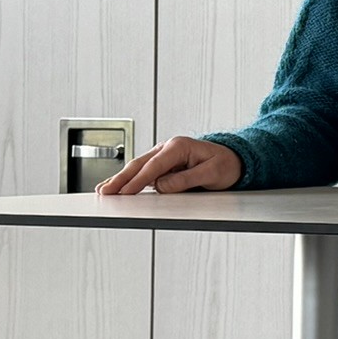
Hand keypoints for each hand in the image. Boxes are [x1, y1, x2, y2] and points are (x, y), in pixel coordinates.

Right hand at [97, 136, 242, 195]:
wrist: (234, 160)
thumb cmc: (226, 164)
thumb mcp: (212, 173)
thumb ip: (186, 179)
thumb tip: (162, 186)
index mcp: (179, 146)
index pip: (154, 166)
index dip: (138, 180)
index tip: (125, 192)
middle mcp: (168, 148)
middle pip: (139, 164)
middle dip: (121, 179)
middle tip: (105, 192)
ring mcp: (163, 156)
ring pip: (137, 167)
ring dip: (120, 179)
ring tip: (103, 191)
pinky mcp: (162, 165)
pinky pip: (142, 172)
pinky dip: (129, 179)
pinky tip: (117, 187)